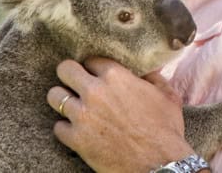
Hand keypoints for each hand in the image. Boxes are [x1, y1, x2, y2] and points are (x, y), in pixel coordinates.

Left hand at [47, 57, 194, 171]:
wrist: (159, 164)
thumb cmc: (166, 129)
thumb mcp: (167, 95)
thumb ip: (153, 77)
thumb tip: (147, 68)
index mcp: (116, 76)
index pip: (91, 59)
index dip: (94, 67)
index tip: (96, 74)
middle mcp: (95, 92)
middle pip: (64, 70)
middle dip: (69, 74)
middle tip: (75, 82)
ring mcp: (83, 116)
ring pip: (54, 96)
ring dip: (62, 99)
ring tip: (73, 105)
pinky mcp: (76, 140)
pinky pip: (58, 127)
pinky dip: (66, 128)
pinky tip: (77, 130)